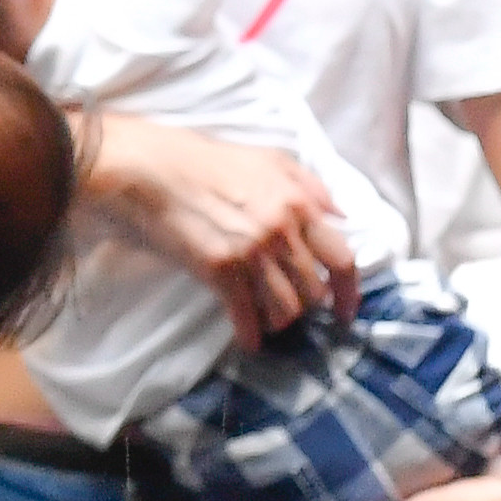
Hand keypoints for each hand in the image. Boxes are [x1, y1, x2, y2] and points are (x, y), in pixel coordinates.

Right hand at [94, 117, 358, 348]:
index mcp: (298, 205)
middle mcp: (281, 232)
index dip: (350, 293)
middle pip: (313, 292)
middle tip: (291, 307)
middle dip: (305, 305)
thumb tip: (341, 215)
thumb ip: (310, 185)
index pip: (342, 259)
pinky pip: (245, 315)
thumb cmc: (205, 160)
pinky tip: (247, 341)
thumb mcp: (268, 159)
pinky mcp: (218, 269)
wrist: (150, 168)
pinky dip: (249, 334)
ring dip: (278, 320)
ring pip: (285, 309)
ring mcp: (250, 252)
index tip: (347, 311)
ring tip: (267, 319)